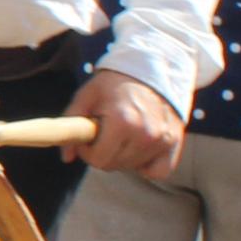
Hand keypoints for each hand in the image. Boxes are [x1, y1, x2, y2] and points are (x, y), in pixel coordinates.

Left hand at [64, 69, 185, 179]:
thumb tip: (67, 157)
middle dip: (103, 153)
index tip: (89, 138)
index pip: (98, 159)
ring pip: (132, 167)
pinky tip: (139, 147)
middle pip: (114, 165)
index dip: (87, 151)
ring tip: (123, 133)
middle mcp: (146, 133)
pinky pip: (158, 171)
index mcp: (122, 121)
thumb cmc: (115, 83)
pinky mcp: (174, 142)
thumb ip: (71, 124)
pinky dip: (147, 165)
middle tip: (105, 133)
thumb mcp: (87, 96)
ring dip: (123, 156)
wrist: (152, 68)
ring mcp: (162, 139)